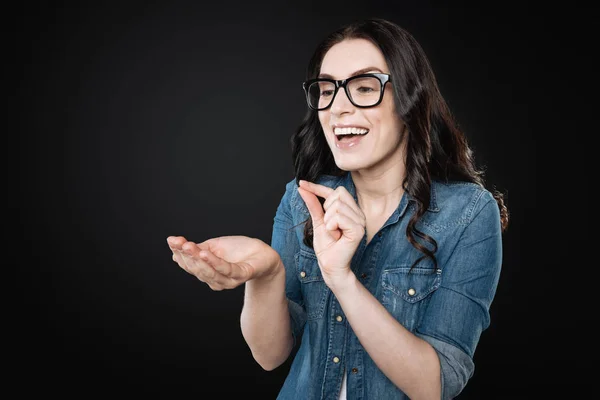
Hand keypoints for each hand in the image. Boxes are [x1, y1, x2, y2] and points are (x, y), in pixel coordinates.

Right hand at [167, 235, 281, 290]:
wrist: (263, 254)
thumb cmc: (239, 251)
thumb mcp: (214, 246)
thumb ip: (198, 249)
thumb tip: (176, 245)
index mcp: (208, 273)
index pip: (189, 265)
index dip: (179, 253)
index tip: (171, 241)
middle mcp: (216, 280)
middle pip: (196, 269)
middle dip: (185, 255)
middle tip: (177, 242)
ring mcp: (229, 280)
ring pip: (208, 271)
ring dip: (196, 258)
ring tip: (188, 246)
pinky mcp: (241, 275)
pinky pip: (225, 269)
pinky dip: (214, 262)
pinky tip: (204, 253)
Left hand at [297, 179, 365, 284]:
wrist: (330, 265)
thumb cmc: (327, 246)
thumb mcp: (317, 221)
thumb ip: (313, 204)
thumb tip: (302, 187)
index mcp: (350, 210)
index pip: (335, 190)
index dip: (317, 187)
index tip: (301, 183)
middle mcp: (358, 213)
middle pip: (338, 194)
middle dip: (326, 209)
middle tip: (329, 226)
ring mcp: (360, 221)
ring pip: (337, 206)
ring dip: (328, 220)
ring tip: (333, 232)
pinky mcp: (358, 230)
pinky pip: (339, 217)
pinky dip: (331, 226)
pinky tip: (335, 235)